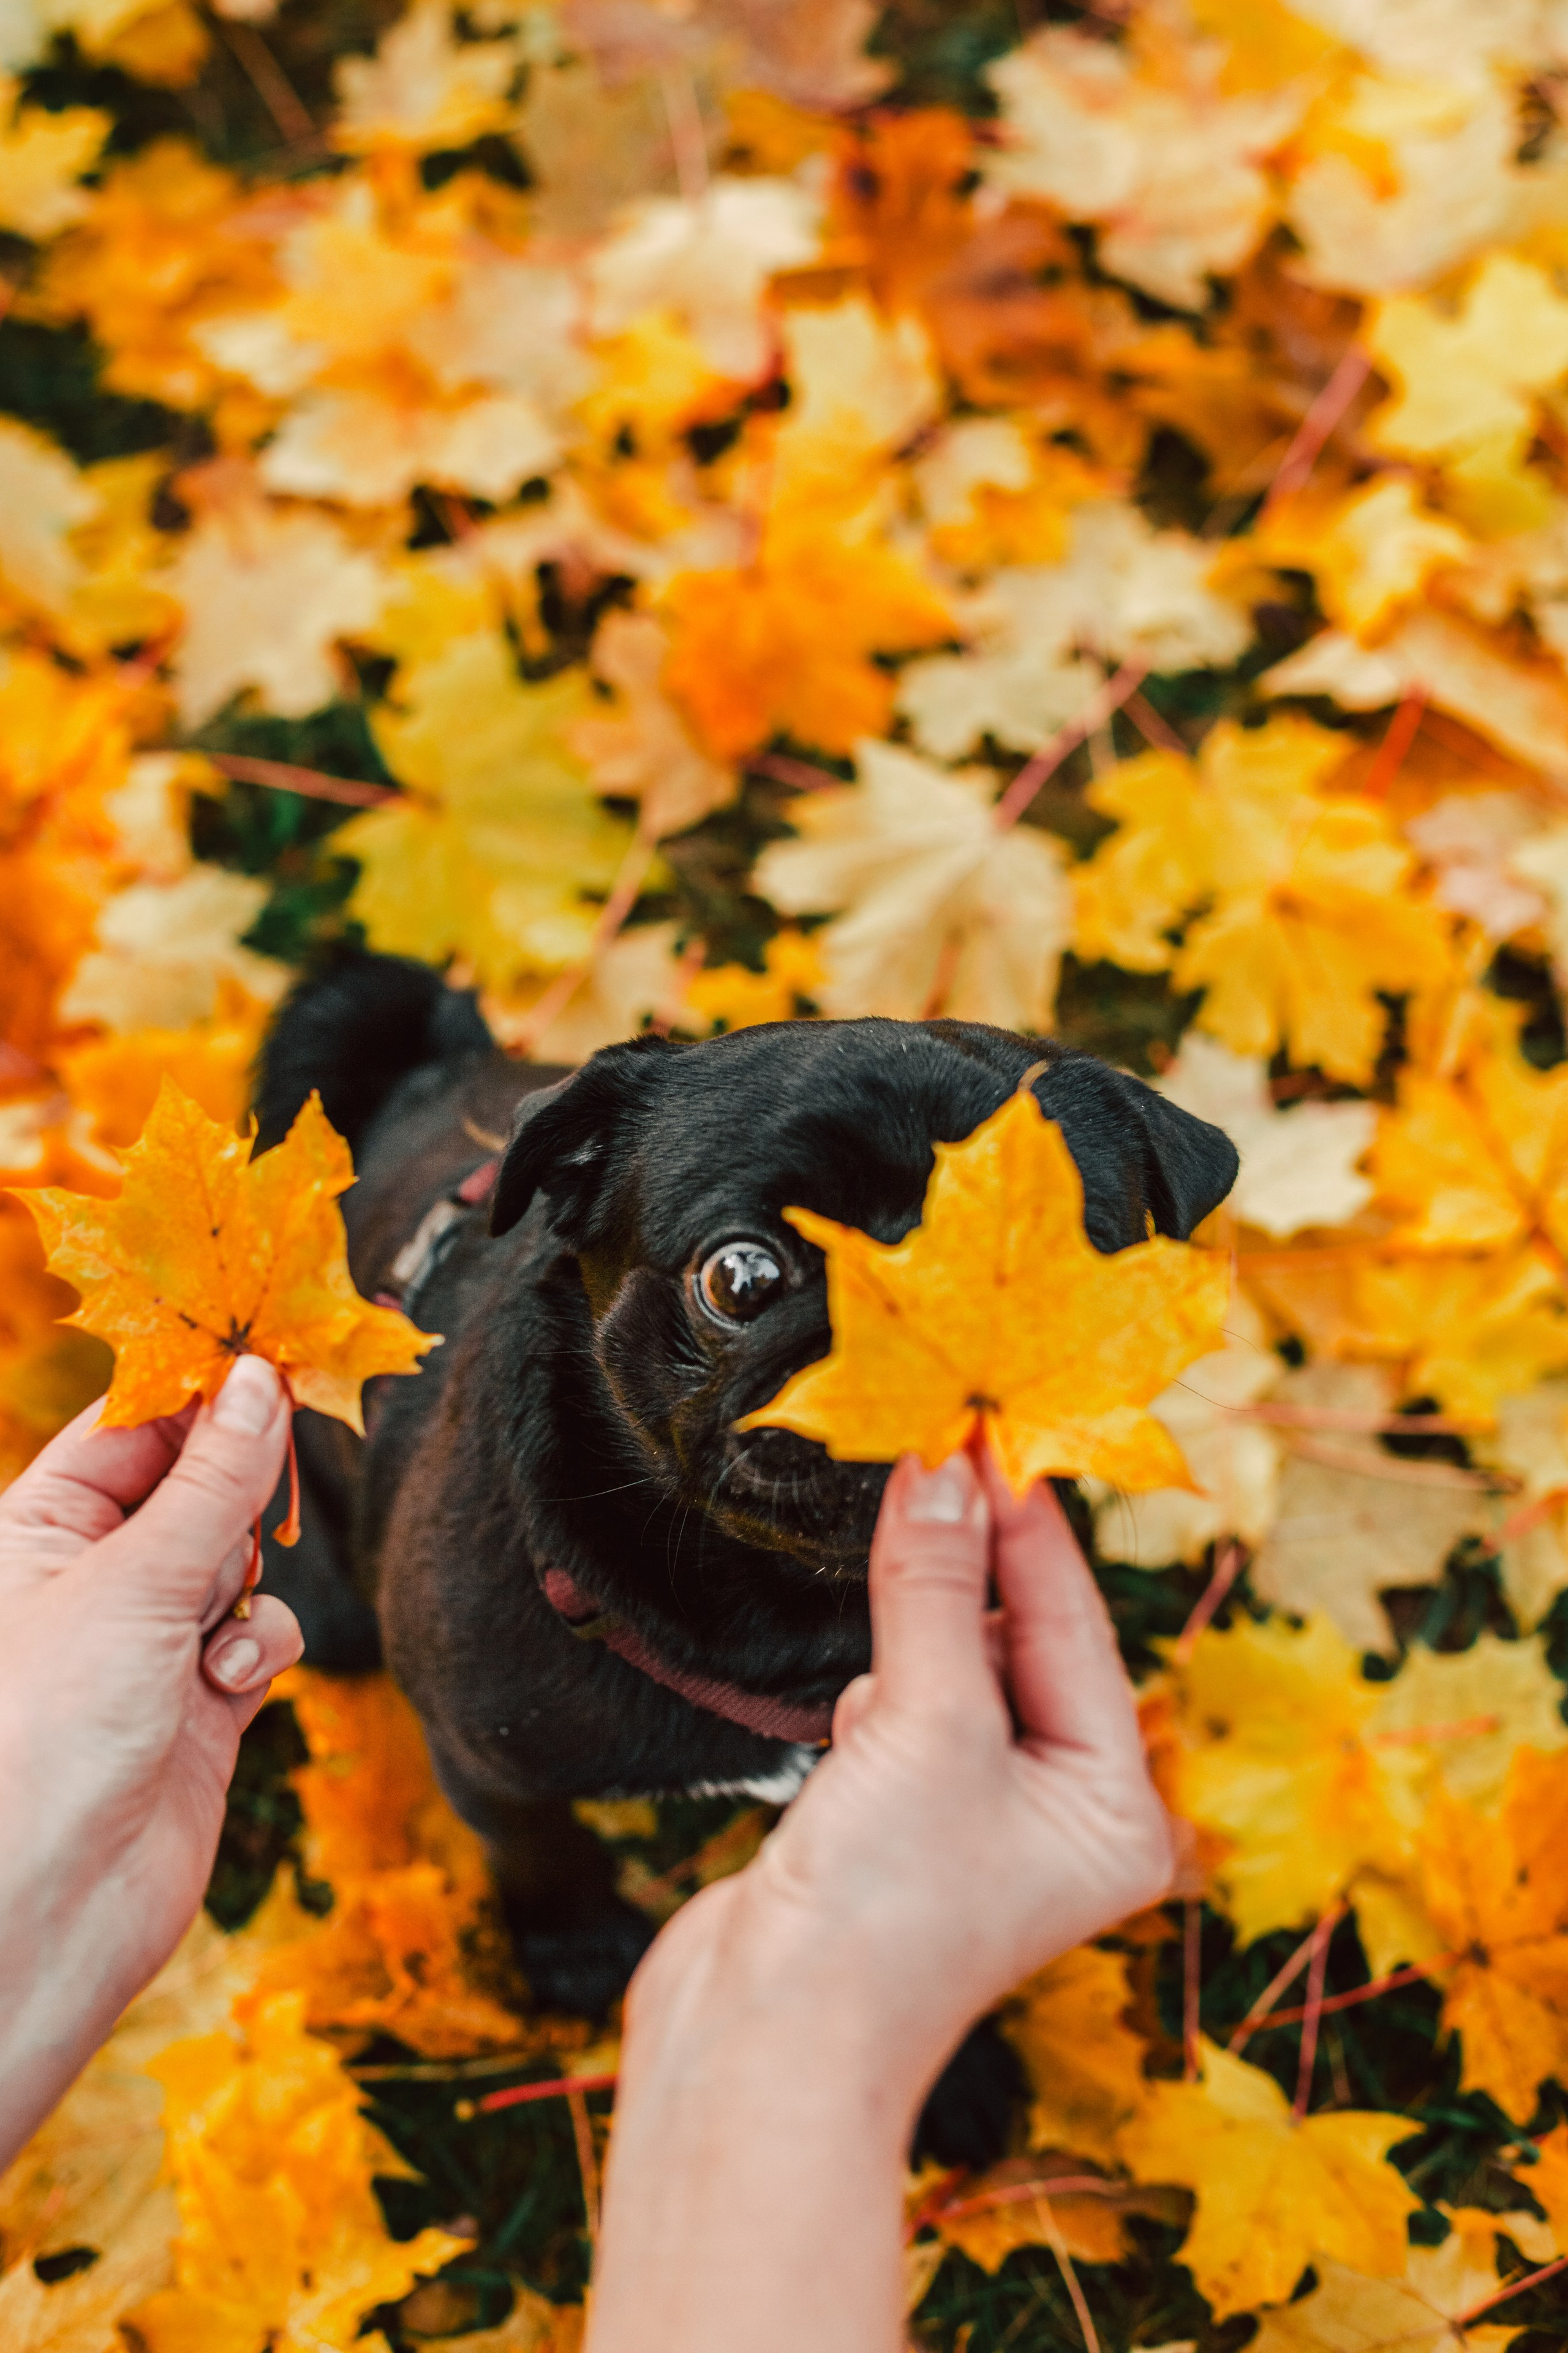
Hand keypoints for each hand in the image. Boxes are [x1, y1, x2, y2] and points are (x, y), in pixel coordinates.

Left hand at [0, 1356, 300, 2166]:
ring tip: (215, 1626)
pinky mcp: (199, 1697)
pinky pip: (256, 1631)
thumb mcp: (132, 1584)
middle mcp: (89, 1575)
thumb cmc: (45, 1738)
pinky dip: (256, 1646)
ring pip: (236, 1555)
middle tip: (284, 1464)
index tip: (274, 1352)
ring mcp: (146, 1637)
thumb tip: (259, 1380)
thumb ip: (211, 1481)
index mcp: (36, 1528)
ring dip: (243, 1581)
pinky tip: (225, 1685)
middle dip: (239, 1484)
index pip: (132, 1425)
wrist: (48, 1911)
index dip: (202, 1390)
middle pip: (194, 1482)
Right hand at [590, 1448, 1172, 2352]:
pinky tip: (849, 1718)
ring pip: (951, 1671)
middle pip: (1019, 1641)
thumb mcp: (924, 1722)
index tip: (981, 1429)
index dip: (1023, 1523)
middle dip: (969, 1563)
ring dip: (915, 1628)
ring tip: (892, 1565)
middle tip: (931, 1451)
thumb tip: (942, 1463)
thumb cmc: (878, 1916)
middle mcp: (1059, 1816)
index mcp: (1114, 1807)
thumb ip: (933, 1584)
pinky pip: (899, 1714)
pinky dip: (873, 1689)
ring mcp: (974, 1825)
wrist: (759, 2051)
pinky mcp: (893, 1828)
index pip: (1073, 1624)